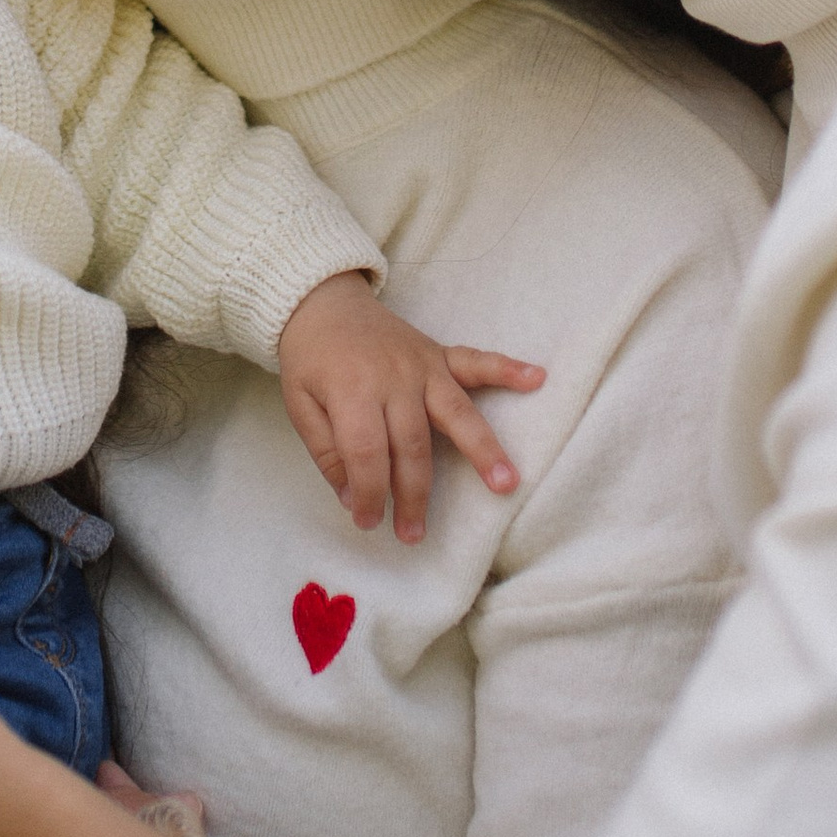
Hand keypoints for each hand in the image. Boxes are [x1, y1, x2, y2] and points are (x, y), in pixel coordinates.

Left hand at [276, 273, 544, 541]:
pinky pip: (477, 362)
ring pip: (456, 413)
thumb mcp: (299, 405)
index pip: (368, 454)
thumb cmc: (310, 360)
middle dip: (414, 494)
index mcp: (353, 392)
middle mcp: (394, 379)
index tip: (368, 521)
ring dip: (482, 449)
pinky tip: (536, 377)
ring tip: (505, 484)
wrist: (322, 302)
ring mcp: (422, 365)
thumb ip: (326, 451)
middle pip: (412, 445)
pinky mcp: (438, 354)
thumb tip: (353, 498)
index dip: (368, 493)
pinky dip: (508, 368)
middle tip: (414, 534)